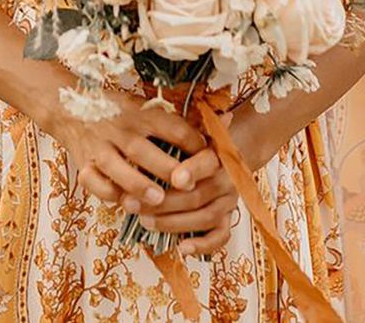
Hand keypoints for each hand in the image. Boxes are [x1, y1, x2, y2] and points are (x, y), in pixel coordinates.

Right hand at [53, 90, 204, 209]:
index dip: (191, 142)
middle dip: (165, 167)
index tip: (208, 158)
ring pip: (117, 168)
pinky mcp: (84, 164)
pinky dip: (108, 194)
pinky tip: (125, 202)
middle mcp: (120, 130)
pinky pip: (94, 183)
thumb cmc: (115, 111)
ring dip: (138, 185)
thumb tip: (218, 122)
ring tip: (157, 199)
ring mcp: (100, 148)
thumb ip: (170, 121)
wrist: (68, 107)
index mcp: (139, 114)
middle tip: (187, 184)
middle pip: (143, 149)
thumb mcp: (141, 107)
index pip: (169, 126)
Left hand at [121, 113, 238, 257]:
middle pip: (198, 196)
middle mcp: (226, 179)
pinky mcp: (228, 219)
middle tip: (134, 204)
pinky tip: (181, 248)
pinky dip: (202, 245)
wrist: (230, 152)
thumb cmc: (198, 141)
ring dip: (173, 223)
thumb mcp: (190, 130)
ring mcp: (228, 201)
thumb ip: (182, 129)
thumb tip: (175, 117)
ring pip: (204, 218)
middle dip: (164, 203)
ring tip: (145, 221)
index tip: (174, 178)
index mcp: (218, 154)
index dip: (192, 171)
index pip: (207, 162)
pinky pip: (220, 237)